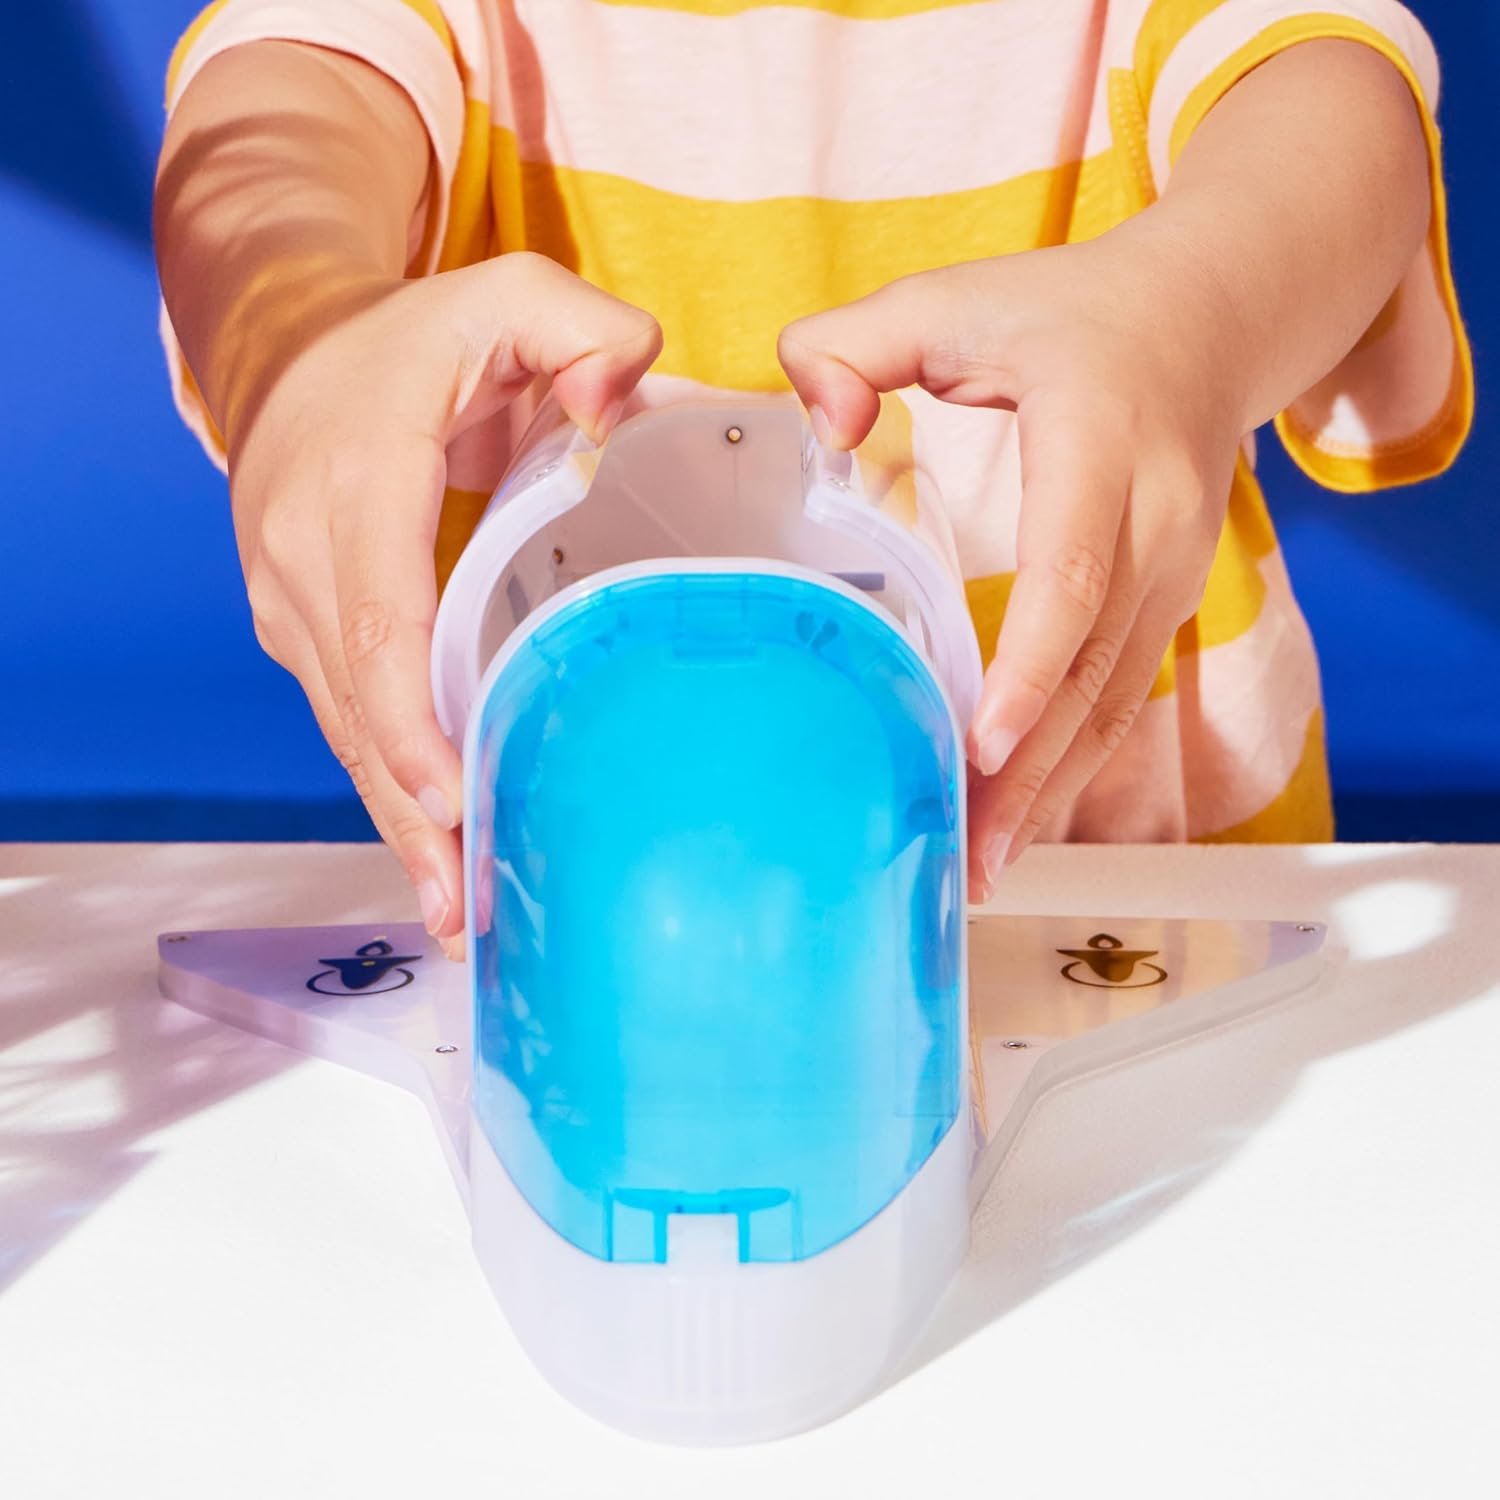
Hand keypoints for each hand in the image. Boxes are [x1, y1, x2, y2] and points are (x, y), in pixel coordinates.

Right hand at [227, 253, 660, 951]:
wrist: (284, 350)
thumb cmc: (403, 338)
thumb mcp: (502, 293)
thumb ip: (583, 329)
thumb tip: (629, 402)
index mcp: (351, 487)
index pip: (376, 623)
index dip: (410, 723)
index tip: (454, 803)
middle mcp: (302, 560)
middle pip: (358, 710)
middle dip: (414, 817)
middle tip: (471, 911)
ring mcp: (291, 605)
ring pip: (347, 734)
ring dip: (400, 828)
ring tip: (458, 916)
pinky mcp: (304, 633)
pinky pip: (352, 722)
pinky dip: (391, 792)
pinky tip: (436, 853)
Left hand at [778, 221, 1245, 899]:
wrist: (1213, 316)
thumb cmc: (1073, 312)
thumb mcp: (956, 296)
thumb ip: (861, 341)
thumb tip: (818, 422)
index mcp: (1103, 443)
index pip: (1073, 569)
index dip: (1031, 664)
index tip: (986, 741)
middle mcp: (1157, 518)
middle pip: (1095, 666)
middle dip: (1031, 769)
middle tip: (968, 854)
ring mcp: (1176, 567)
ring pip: (1116, 698)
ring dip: (1054, 787)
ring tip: (989, 864)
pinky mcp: (1170, 598)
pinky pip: (1124, 693)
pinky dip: (1075, 761)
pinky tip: (1028, 813)